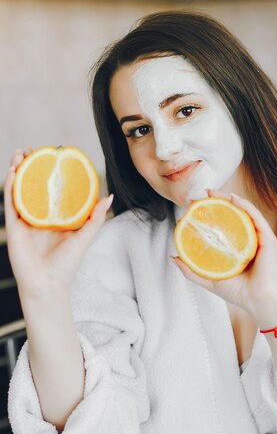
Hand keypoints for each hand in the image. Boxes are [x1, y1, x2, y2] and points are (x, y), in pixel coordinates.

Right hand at [3, 147, 112, 298]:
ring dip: (17, 170)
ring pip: (18, 189)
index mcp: (54, 216)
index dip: (49, 171)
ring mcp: (24, 220)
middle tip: (32, 149)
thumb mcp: (85, 236)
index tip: (52, 155)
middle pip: (32, 184)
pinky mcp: (13, 226)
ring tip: (20, 153)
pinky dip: (10, 185)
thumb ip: (96, 217)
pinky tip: (14, 171)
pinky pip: (10, 202)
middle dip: (31, 165)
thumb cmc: (67, 264)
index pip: (50, 188)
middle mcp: (38, 216)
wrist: (48, 284)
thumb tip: (109, 196)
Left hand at [171, 189, 276, 317]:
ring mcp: (258, 237)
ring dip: (227, 198)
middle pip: (231, 214)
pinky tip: (232, 199)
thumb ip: (191, 270)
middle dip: (215, 202)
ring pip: (243, 211)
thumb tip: (173, 256)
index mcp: (237, 247)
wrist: (259, 303)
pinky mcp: (267, 238)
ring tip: (211, 192)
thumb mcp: (209, 279)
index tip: (191, 209)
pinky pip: (256, 217)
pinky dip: (245, 205)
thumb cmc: (239, 293)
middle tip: (197, 198)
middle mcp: (248, 239)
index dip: (208, 214)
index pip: (222, 225)